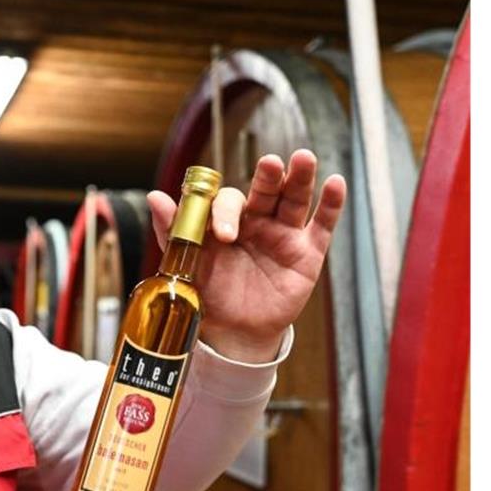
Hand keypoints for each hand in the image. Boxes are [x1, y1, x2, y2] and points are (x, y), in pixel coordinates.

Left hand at [148, 150, 346, 362]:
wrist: (233, 331)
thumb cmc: (210, 293)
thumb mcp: (187, 263)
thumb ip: (174, 229)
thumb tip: (155, 196)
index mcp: (228, 219)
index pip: (230, 202)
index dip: (226, 213)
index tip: (223, 235)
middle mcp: (258, 221)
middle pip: (266, 190)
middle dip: (268, 177)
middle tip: (269, 163)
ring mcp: (284, 234)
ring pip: (294, 200)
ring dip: (300, 179)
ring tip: (303, 158)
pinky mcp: (308, 253)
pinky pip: (322, 226)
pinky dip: (331, 205)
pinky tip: (335, 183)